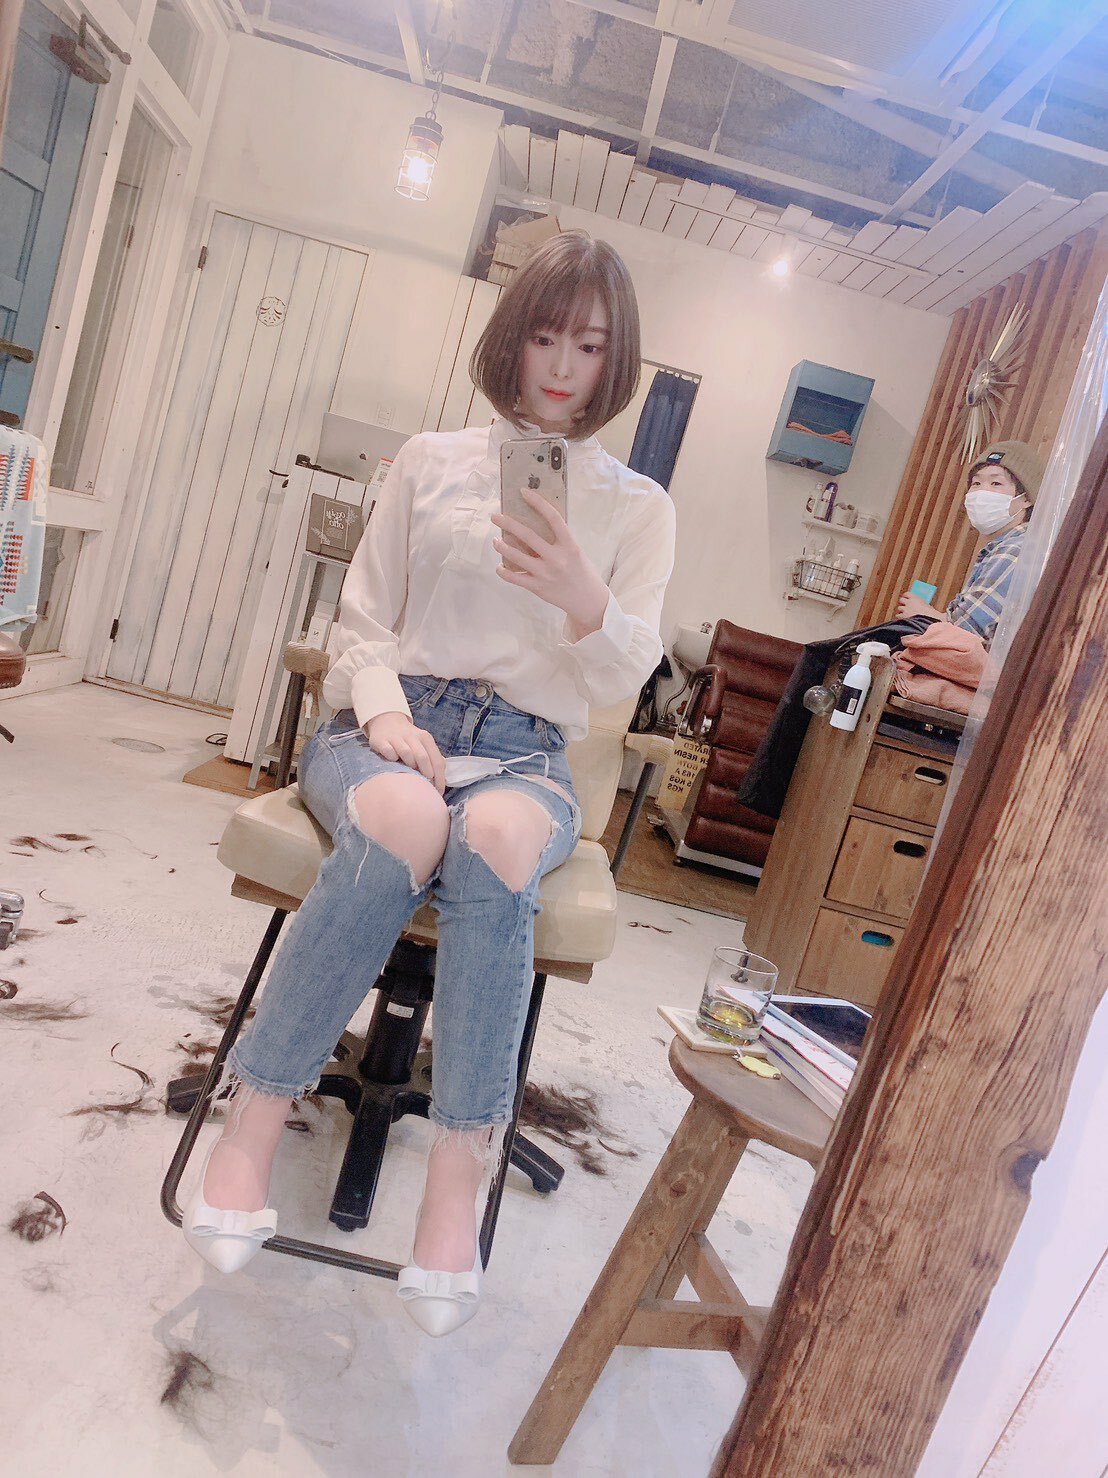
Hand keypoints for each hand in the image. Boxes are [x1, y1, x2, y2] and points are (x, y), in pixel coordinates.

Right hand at [364, 711, 445, 792]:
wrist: (386, 722)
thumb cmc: (408, 739)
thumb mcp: (423, 744)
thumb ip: (433, 758)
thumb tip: (442, 779)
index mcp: (425, 738)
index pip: (437, 760)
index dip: (439, 778)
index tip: (438, 792)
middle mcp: (412, 736)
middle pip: (422, 757)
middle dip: (426, 774)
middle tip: (425, 786)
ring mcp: (396, 738)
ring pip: (406, 753)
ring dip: (409, 765)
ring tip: (410, 774)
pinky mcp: (381, 741)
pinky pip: (389, 752)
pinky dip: (392, 758)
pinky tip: (393, 763)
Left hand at [491, 490, 608, 638]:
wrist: (587, 600)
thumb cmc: (581, 572)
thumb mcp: (575, 552)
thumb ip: (559, 540)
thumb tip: (536, 524)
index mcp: (569, 545)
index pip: (553, 518)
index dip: (538, 503)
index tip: (524, 492)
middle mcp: (557, 558)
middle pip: (528, 536)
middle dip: (508, 523)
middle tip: (495, 516)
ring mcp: (545, 573)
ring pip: (517, 556)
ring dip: (502, 547)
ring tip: (496, 541)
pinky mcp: (537, 587)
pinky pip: (515, 578)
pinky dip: (504, 572)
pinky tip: (499, 566)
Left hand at [896, 592, 938, 620]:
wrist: (928, 621)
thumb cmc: (930, 614)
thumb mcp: (927, 606)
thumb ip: (921, 604)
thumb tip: (918, 606)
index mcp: (915, 598)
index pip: (907, 594)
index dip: (905, 596)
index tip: (905, 597)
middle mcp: (909, 602)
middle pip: (901, 600)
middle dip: (902, 603)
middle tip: (904, 605)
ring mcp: (905, 609)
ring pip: (899, 608)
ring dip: (901, 610)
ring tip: (905, 613)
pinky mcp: (903, 616)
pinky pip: (898, 615)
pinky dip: (899, 617)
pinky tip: (902, 618)